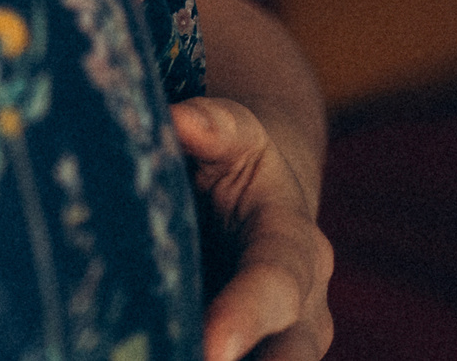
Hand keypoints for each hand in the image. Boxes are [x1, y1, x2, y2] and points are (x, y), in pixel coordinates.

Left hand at [174, 96, 333, 360]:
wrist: (258, 194)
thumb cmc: (236, 160)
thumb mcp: (233, 134)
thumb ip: (213, 126)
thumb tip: (178, 119)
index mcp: (295, 244)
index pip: (275, 284)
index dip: (244, 317)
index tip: (212, 351)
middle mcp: (303, 305)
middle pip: (291, 353)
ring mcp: (281, 340)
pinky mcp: (251, 350)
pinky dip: (194, 360)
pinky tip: (152, 357)